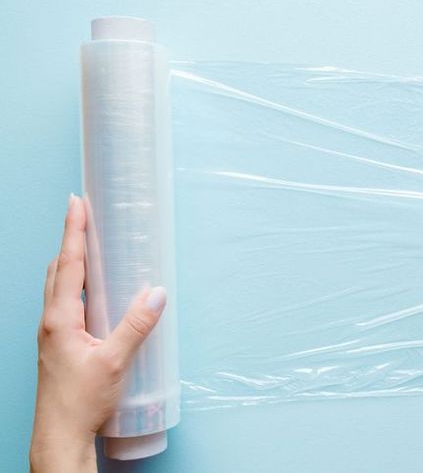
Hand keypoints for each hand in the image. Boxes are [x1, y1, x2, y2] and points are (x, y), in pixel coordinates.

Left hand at [30, 194, 166, 472]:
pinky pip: (64, 302)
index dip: (72, 231)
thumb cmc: (80, 402)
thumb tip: (157, 293)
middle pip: (57, 268)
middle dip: (69, 239)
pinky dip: (74, 283)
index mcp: (59, 319)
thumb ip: (136, 326)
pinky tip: (92, 290)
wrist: (60, 434)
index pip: (67, 264)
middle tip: (84, 215)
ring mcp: (52, 332)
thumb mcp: (115, 362)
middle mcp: (51, 321)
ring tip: (88, 244)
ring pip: (57, 285)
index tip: (76, 202)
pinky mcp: (59, 343)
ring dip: (70, 260)